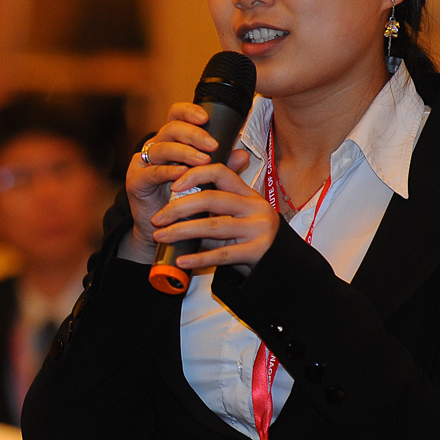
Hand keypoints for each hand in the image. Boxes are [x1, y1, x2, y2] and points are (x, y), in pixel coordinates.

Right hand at [121, 102, 217, 262]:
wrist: (166, 230)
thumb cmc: (186, 200)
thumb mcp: (208, 180)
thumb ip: (222, 166)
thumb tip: (243, 154)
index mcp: (172, 141)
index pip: (176, 115)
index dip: (188, 112)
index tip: (206, 117)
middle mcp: (156, 147)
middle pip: (170, 128)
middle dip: (193, 134)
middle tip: (212, 145)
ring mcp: (143, 163)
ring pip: (161, 148)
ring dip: (184, 152)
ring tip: (203, 161)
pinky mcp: (135, 181)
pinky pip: (151, 172)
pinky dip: (167, 171)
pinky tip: (182, 173)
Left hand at [148, 149, 277, 276]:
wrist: (282, 266)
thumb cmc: (253, 240)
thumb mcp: (238, 218)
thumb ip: (214, 209)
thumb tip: (175, 203)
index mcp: (250, 195)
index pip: (221, 172)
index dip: (195, 175)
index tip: (173, 185)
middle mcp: (256, 209)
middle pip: (212, 199)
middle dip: (179, 208)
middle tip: (158, 218)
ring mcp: (259, 230)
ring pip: (213, 226)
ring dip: (182, 231)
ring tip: (160, 236)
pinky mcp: (257, 252)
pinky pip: (221, 254)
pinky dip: (198, 258)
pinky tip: (181, 260)